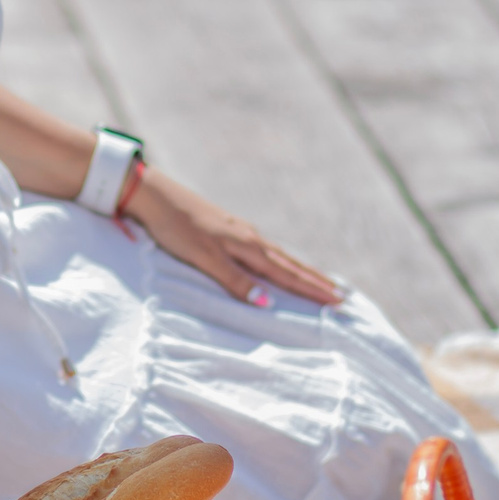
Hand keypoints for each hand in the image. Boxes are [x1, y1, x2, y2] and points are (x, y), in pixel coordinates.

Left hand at [125, 171, 341, 307]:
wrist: (156, 197)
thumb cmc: (176, 228)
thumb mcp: (203, 257)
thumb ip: (233, 280)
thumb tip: (266, 302)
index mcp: (247, 246)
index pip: (287, 274)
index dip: (312, 289)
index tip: (338, 301)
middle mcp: (250, 238)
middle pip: (290, 264)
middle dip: (316, 282)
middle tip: (342, 296)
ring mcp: (241, 232)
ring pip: (279, 256)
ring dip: (302, 271)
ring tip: (321, 282)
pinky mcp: (229, 229)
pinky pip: (265, 251)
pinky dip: (281, 261)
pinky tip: (279, 263)